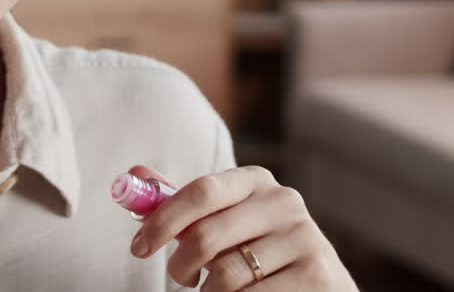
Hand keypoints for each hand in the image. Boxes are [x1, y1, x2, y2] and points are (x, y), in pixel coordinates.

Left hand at [127, 165, 357, 290]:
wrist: (319, 282)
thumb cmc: (257, 248)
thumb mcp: (223, 219)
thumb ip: (181, 201)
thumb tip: (134, 172)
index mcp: (255, 180)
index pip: (200, 191)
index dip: (163, 220)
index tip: (139, 247)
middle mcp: (284, 201)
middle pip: (206, 236)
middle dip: (179, 265)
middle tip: (179, 278)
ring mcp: (305, 238)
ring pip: (226, 275)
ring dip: (209, 290)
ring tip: (216, 289)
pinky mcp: (317, 275)